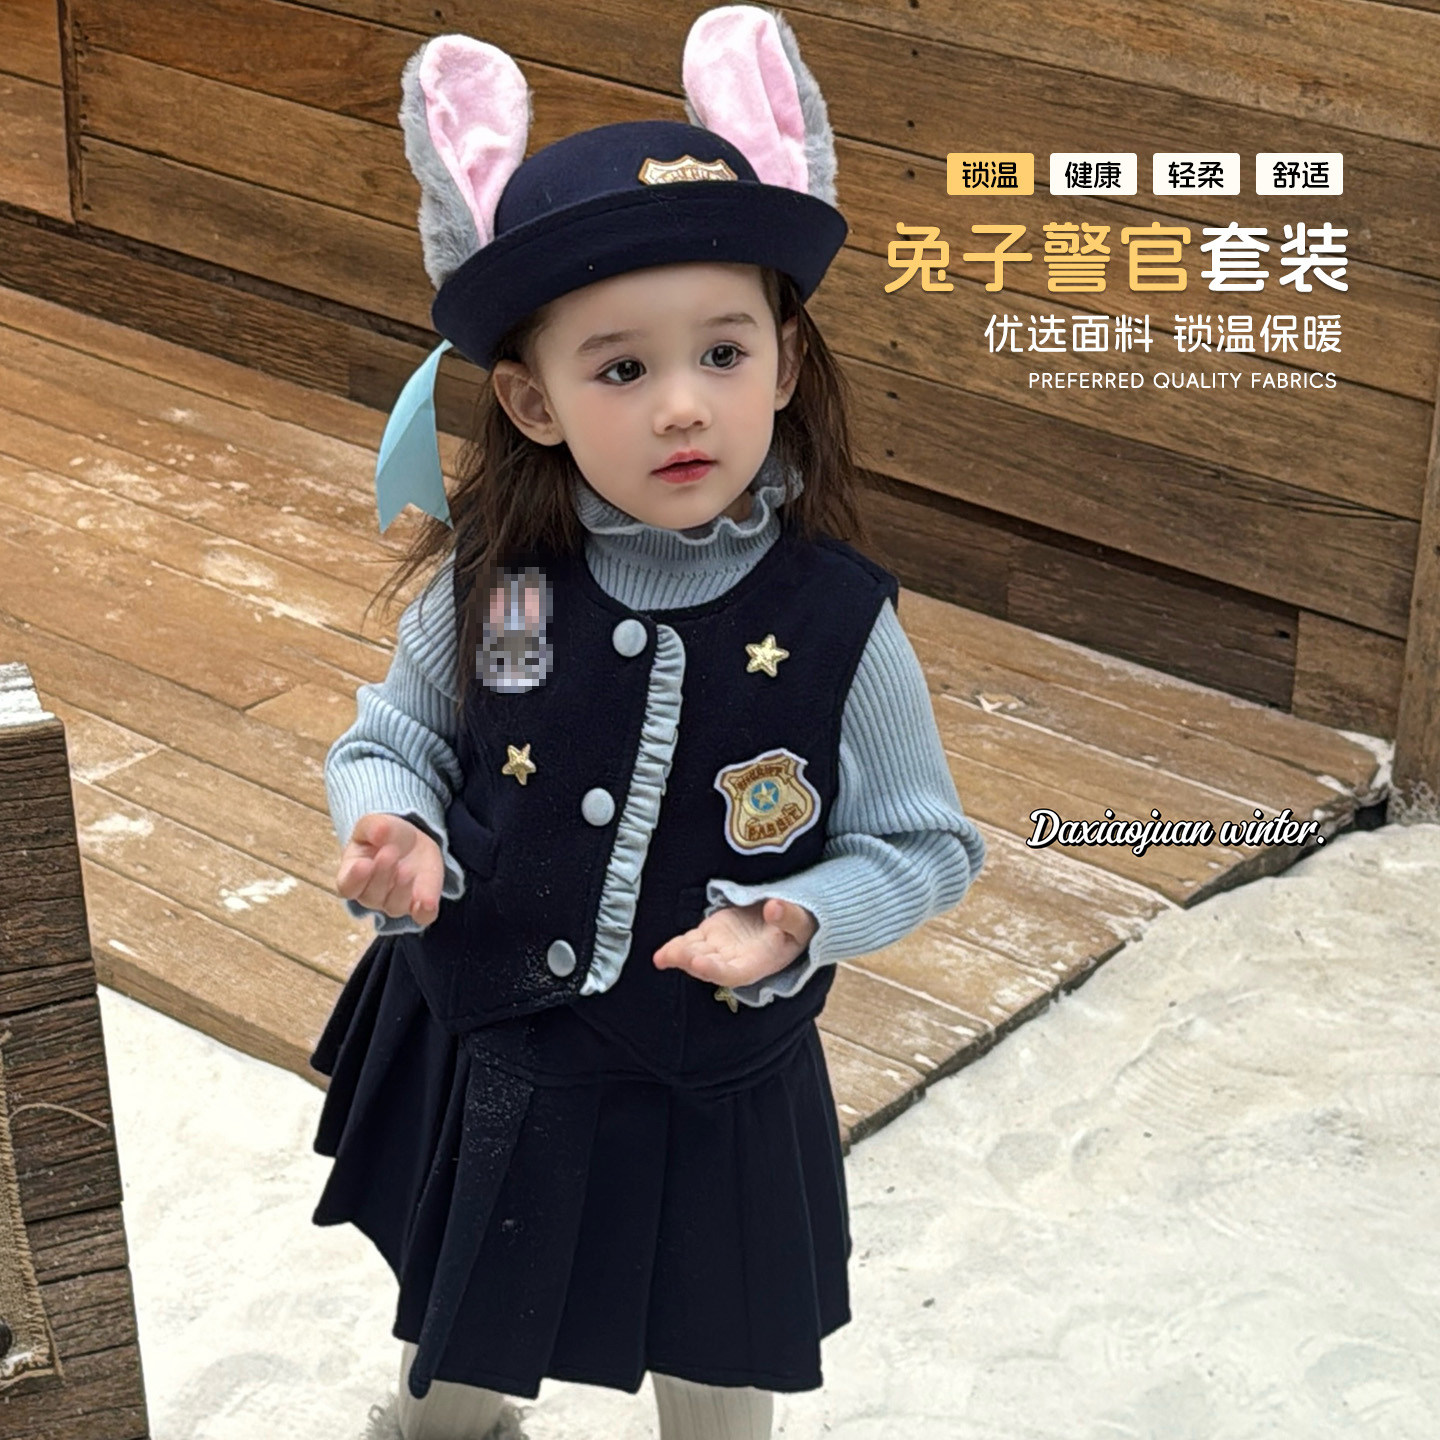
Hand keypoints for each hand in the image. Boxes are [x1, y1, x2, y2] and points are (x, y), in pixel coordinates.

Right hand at [336, 813, 444, 926]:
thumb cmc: (385, 836)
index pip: (347, 886)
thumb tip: (379, 830)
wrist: (411, 841)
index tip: (364, 864)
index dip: (354, 878)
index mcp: (353, 874)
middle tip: (390, 852)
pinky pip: (422, 917)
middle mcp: (371, 894)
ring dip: (402, 890)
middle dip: (382, 875)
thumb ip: (374, 827)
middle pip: (371, 896)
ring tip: (408, 868)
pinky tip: (427, 903)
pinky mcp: (419, 904)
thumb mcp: (376, 824)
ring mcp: (395, 902)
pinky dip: (424, 912)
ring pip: (395, 907)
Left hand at [653, 898, 817, 989]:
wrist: (787, 919)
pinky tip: (660, 955)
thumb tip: (773, 906)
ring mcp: (721, 948)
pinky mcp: (711, 933)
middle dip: (692, 962)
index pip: (734, 972)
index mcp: (758, 962)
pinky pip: (690, 942)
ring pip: (696, 955)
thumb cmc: (798, 926)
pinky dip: (675, 947)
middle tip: (677, 955)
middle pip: (710, 966)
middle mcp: (736, 960)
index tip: (700, 963)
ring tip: (662, 956)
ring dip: (679, 955)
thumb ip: (789, 916)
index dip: (716, 970)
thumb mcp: (802, 922)